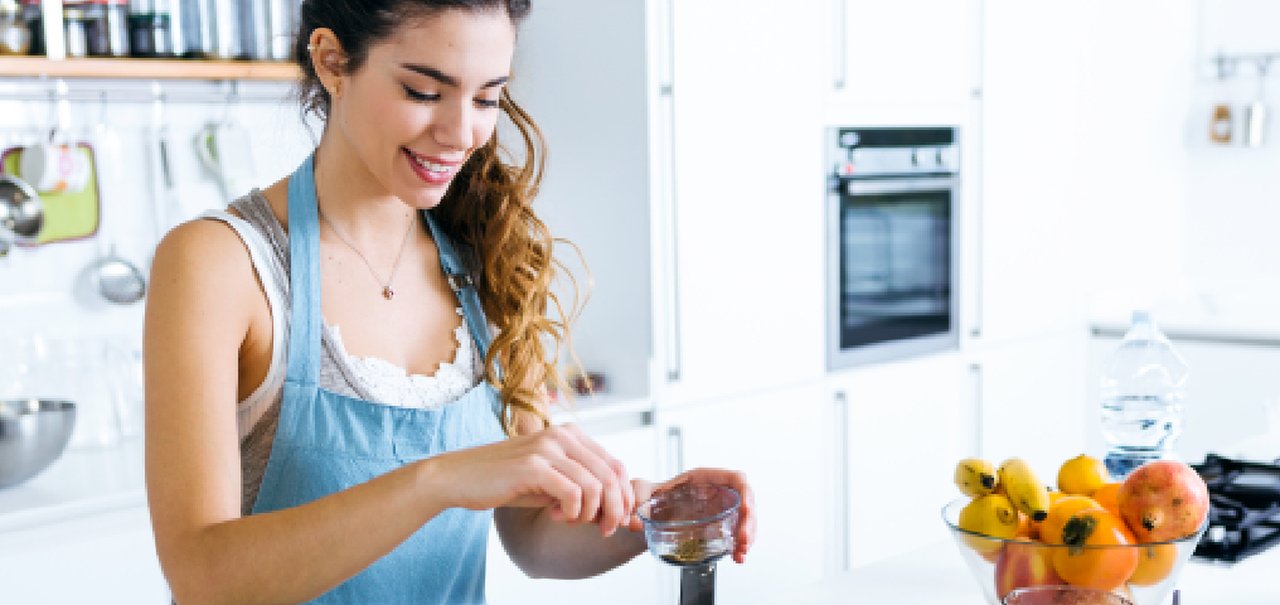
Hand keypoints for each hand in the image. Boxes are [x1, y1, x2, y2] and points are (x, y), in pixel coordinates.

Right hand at [427, 424, 633, 536]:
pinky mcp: (534, 465)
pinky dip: (572, 513)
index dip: (625, 496)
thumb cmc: (507, 482)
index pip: (616, 464)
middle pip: (612, 475)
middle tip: (603, 530)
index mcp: (571, 434)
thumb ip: (583, 489)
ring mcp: (548, 447)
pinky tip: (554, 516)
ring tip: (569, 520)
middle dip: (614, 510)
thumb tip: (618, 513)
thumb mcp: (551, 483)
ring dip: (589, 514)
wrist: (459, 477)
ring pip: (596, 486)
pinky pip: (574, 494)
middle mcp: (563, 434)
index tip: (619, 520)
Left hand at [626, 468, 756, 563]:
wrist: (644, 516)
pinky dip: (740, 545)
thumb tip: (634, 521)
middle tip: (743, 542)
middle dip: (748, 522)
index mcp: (703, 479)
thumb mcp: (640, 493)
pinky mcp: (718, 526)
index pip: (734, 479)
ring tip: (740, 554)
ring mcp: (719, 509)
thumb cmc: (646, 498)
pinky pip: (736, 533)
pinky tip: (737, 557)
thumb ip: (637, 499)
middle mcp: (715, 492)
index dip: (745, 492)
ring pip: (744, 519)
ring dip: (747, 537)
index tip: (746, 509)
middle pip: (744, 502)